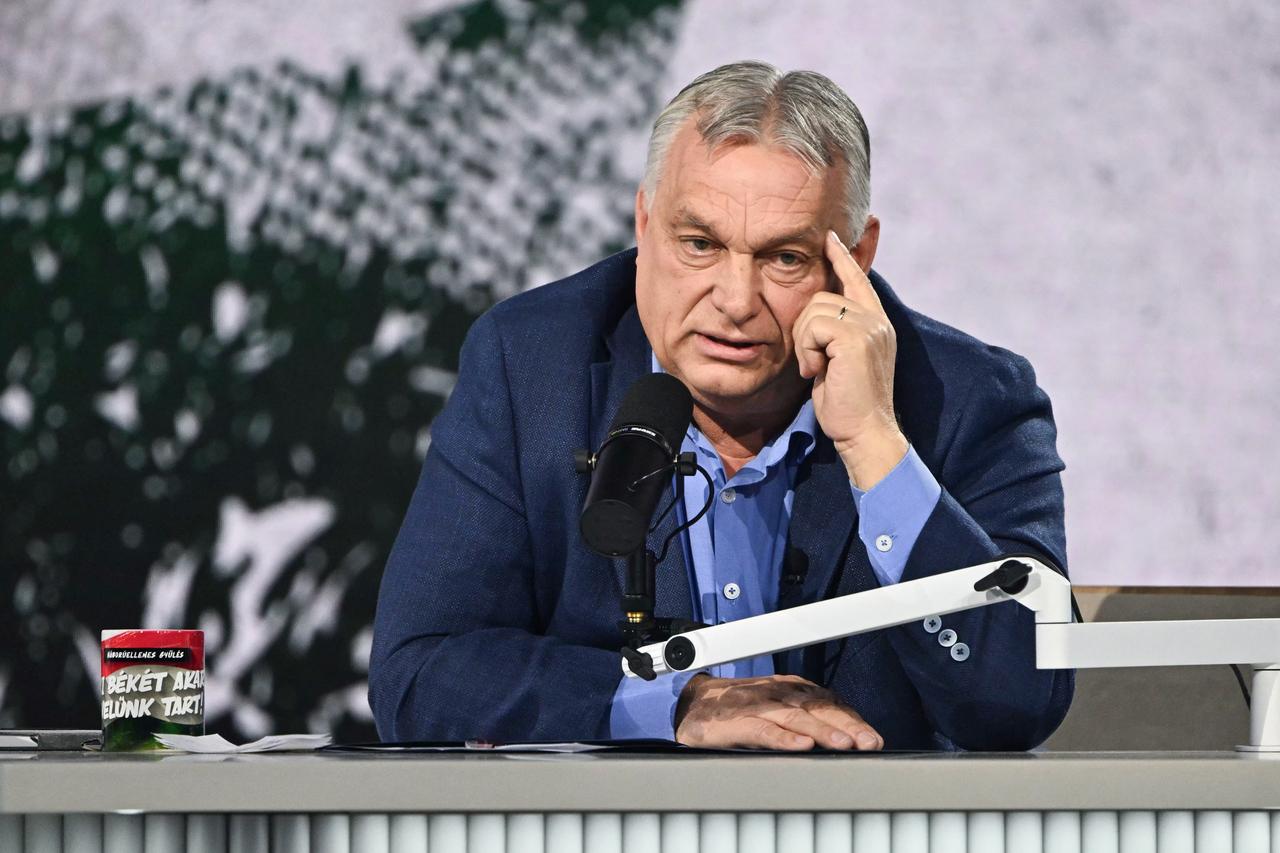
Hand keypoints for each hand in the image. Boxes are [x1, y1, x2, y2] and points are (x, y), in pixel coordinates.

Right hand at [674, 673, 883, 750]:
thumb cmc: (739, 711)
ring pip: (794, 718)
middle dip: (846, 726)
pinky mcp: (735, 722)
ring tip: (844, 744)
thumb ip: (807, 722)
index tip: (874, 739)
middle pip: (817, 708)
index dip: (853, 721)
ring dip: (821, 731)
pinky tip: (800, 747)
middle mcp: (777, 694)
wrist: (693, 705)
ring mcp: (755, 706)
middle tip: (868, 743)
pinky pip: (762, 729)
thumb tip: (846, 741)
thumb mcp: (777, 713)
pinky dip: (782, 738)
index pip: (829, 704)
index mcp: (791, 691)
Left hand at [792, 230, 907, 488]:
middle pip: (822, 296)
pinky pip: (814, 326)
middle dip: (804, 328)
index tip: (830, 236)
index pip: (857, 279)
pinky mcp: (857, 338)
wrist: (864, 433)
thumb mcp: (839, 362)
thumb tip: (816, 315)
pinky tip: (816, 371)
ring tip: (817, 368)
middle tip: (812, 362)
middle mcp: (877, 320)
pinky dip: (807, 350)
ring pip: (814, 310)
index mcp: (876, 323)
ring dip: (804, 342)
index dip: (842, 257)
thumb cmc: (846, 405)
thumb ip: (834, 335)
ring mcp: (870, 326)